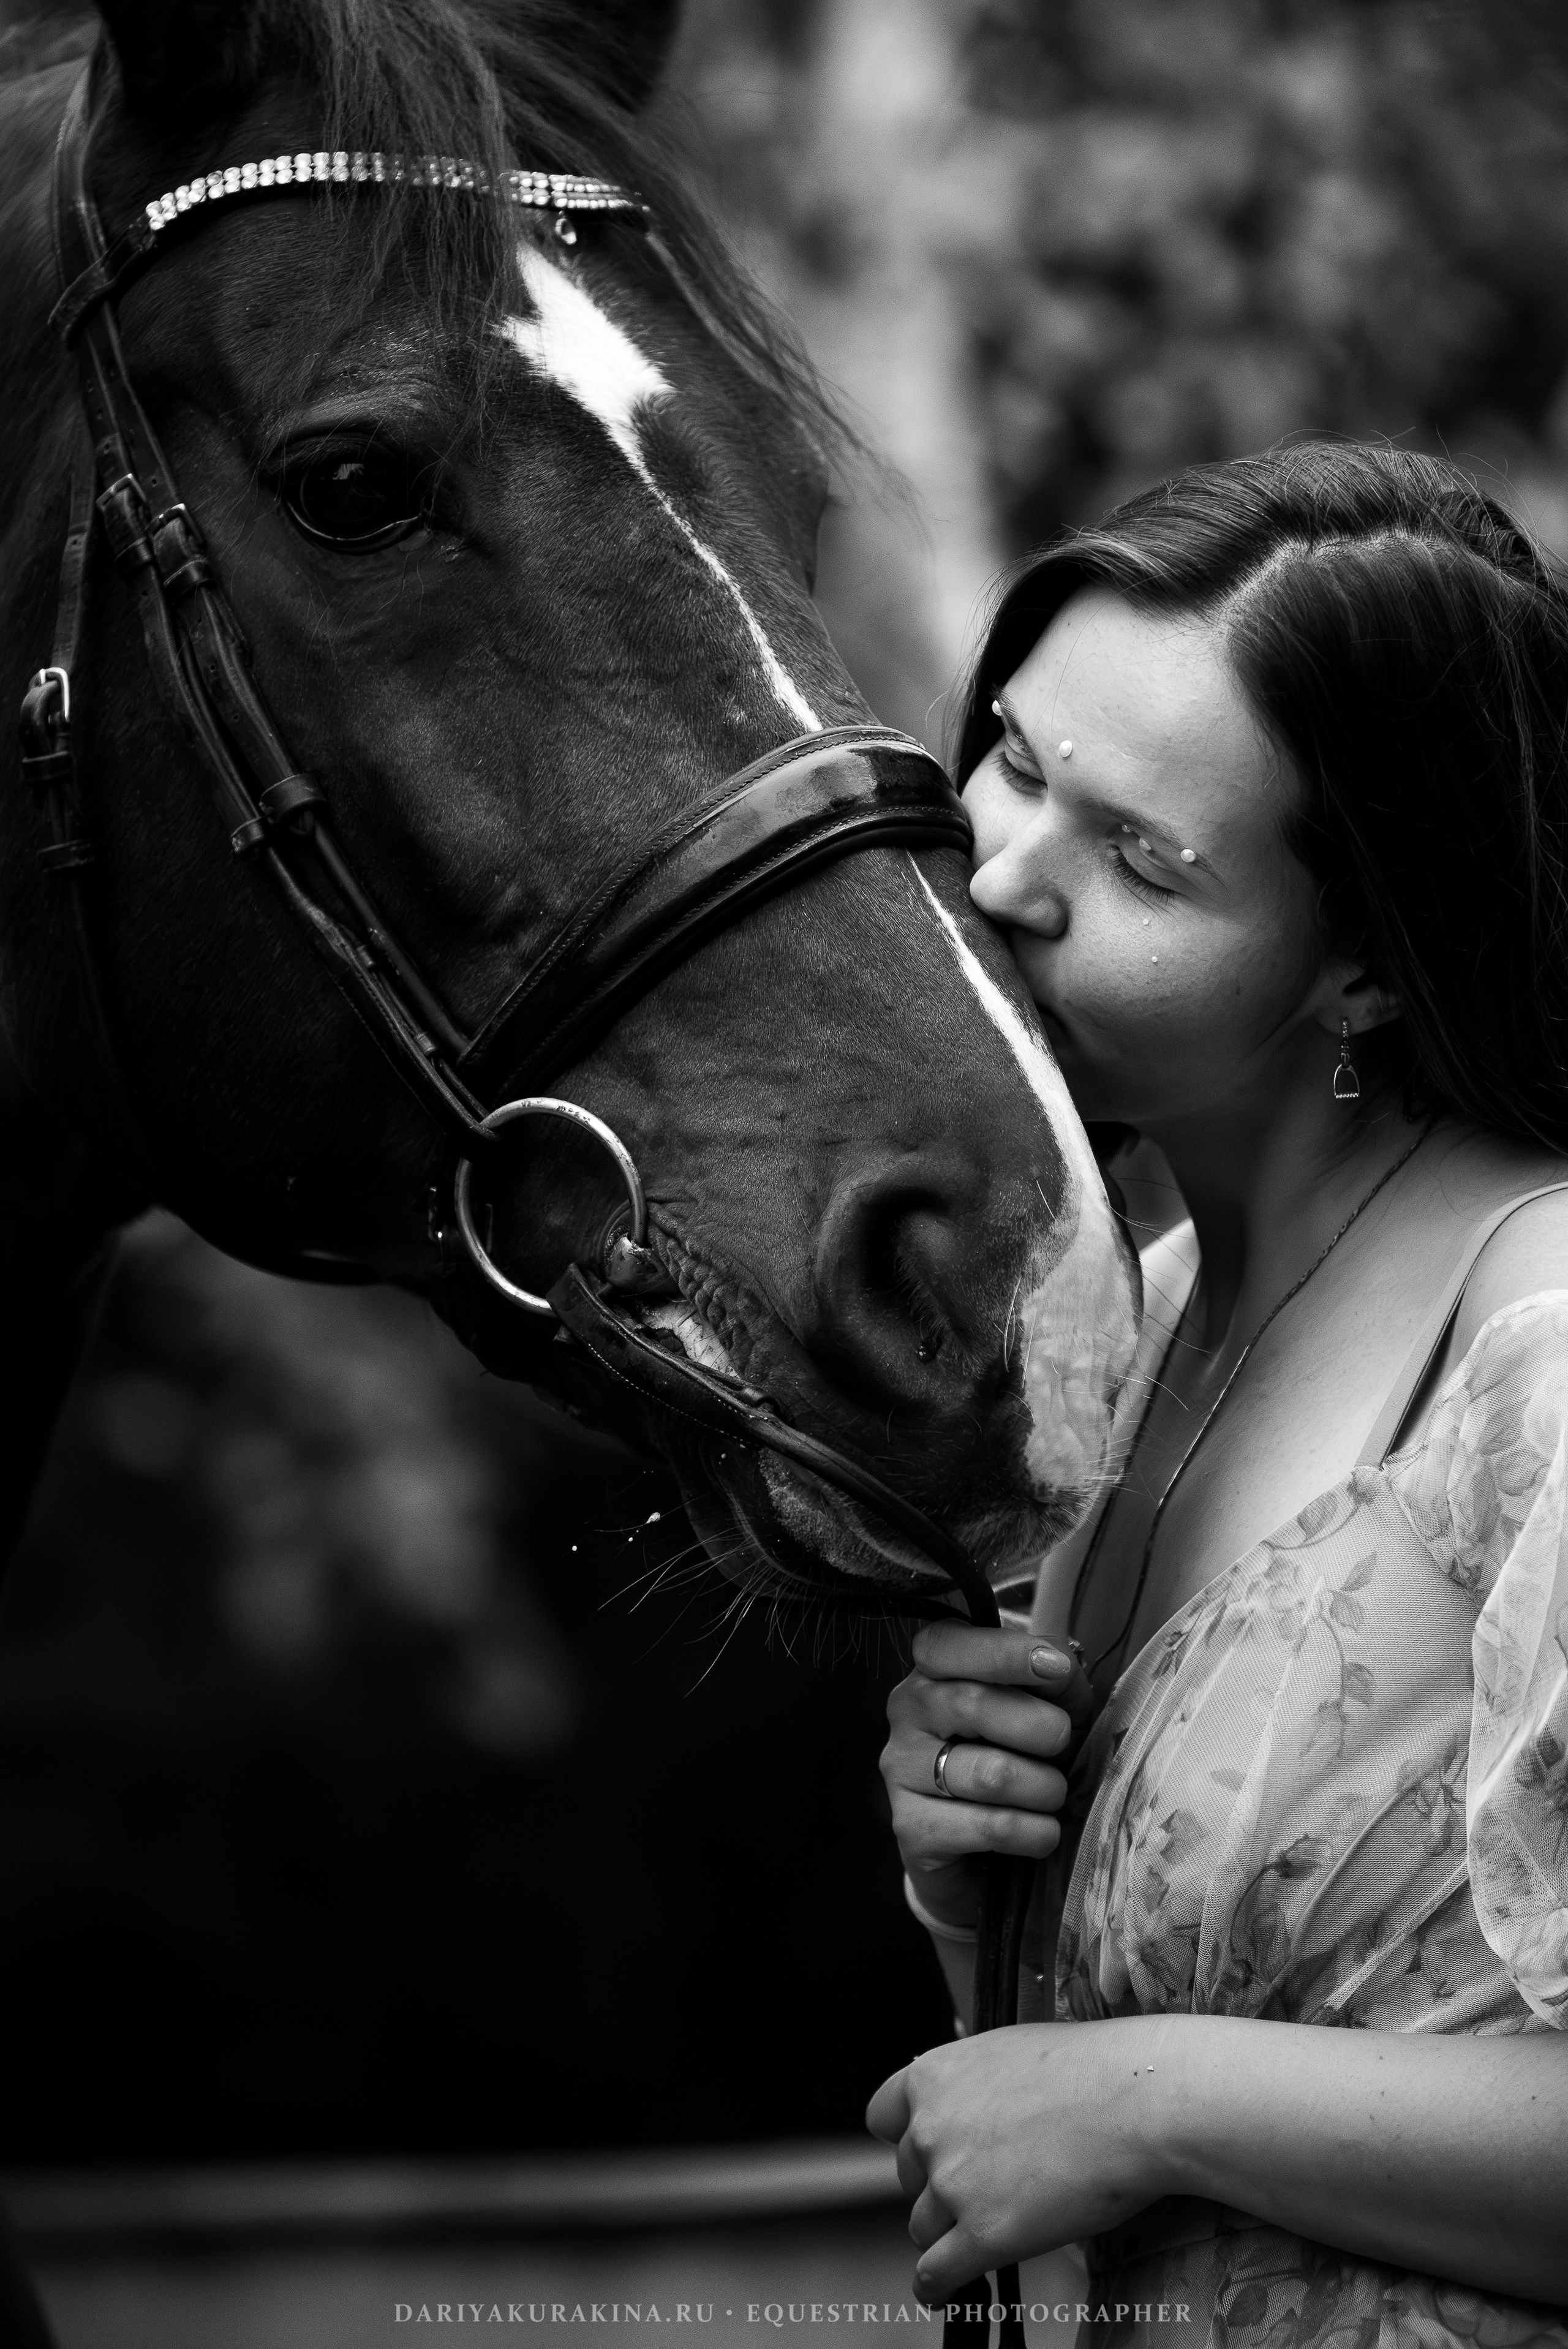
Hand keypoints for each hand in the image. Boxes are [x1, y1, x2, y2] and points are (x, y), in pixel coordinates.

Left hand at [866, 2019, 1169, 2303]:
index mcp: (932, 2076)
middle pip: (908, 2178)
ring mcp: (954, 2184)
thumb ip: (971, 2085)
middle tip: (984, 2187)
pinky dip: (935, 2286)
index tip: (927, 2155)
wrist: (1137, 2100)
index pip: (883, 2118)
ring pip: (923, 2228)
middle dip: (938, 2186)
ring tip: (987, 2229)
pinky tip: (945, 2289)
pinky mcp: (983, 2235)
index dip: (908, 2139)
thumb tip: (963, 2108)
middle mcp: (931, 2128)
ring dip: (948, 2233)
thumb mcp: (1008, 2052)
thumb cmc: (1089, 2070)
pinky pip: (934, 2275)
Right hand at [880, 1623, 1093, 1932]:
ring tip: (1053, 1795)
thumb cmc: (1024, 1761)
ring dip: (1045, 1787)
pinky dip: (1035, 1832)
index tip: (1057, 1667)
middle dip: (1042, 1729)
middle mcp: (906, 1711)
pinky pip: (992, 1827)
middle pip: (974, 1705)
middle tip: (1063, 1747)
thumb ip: (1054, 1680)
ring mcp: (900, 1770)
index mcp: (932, 1669)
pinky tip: (1040, 1832)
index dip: (1003, 1652)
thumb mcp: (1049, 1709)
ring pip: (990, 1773)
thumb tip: (1058, 1665)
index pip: (946, 1644)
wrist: (992, 1854)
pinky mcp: (911, 1829)